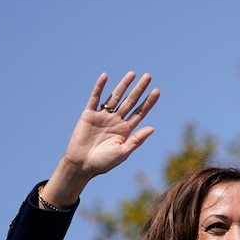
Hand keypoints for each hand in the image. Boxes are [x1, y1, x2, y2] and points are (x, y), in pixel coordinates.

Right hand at [39, 72, 158, 208]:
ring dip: (123, 85)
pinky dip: (100, 87)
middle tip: (148, 76)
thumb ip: (137, 140)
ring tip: (132, 74)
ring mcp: (103, 117)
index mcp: (126, 130)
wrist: (82, 165)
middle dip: (139, 89)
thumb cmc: (103, 163)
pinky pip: (95, 98)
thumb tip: (152, 128)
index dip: (148, 102)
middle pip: (130, 101)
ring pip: (115, 97)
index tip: (157, 91)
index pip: (140, 112)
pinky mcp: (88, 115)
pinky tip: (105, 76)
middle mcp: (116, 121)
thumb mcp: (123, 152)